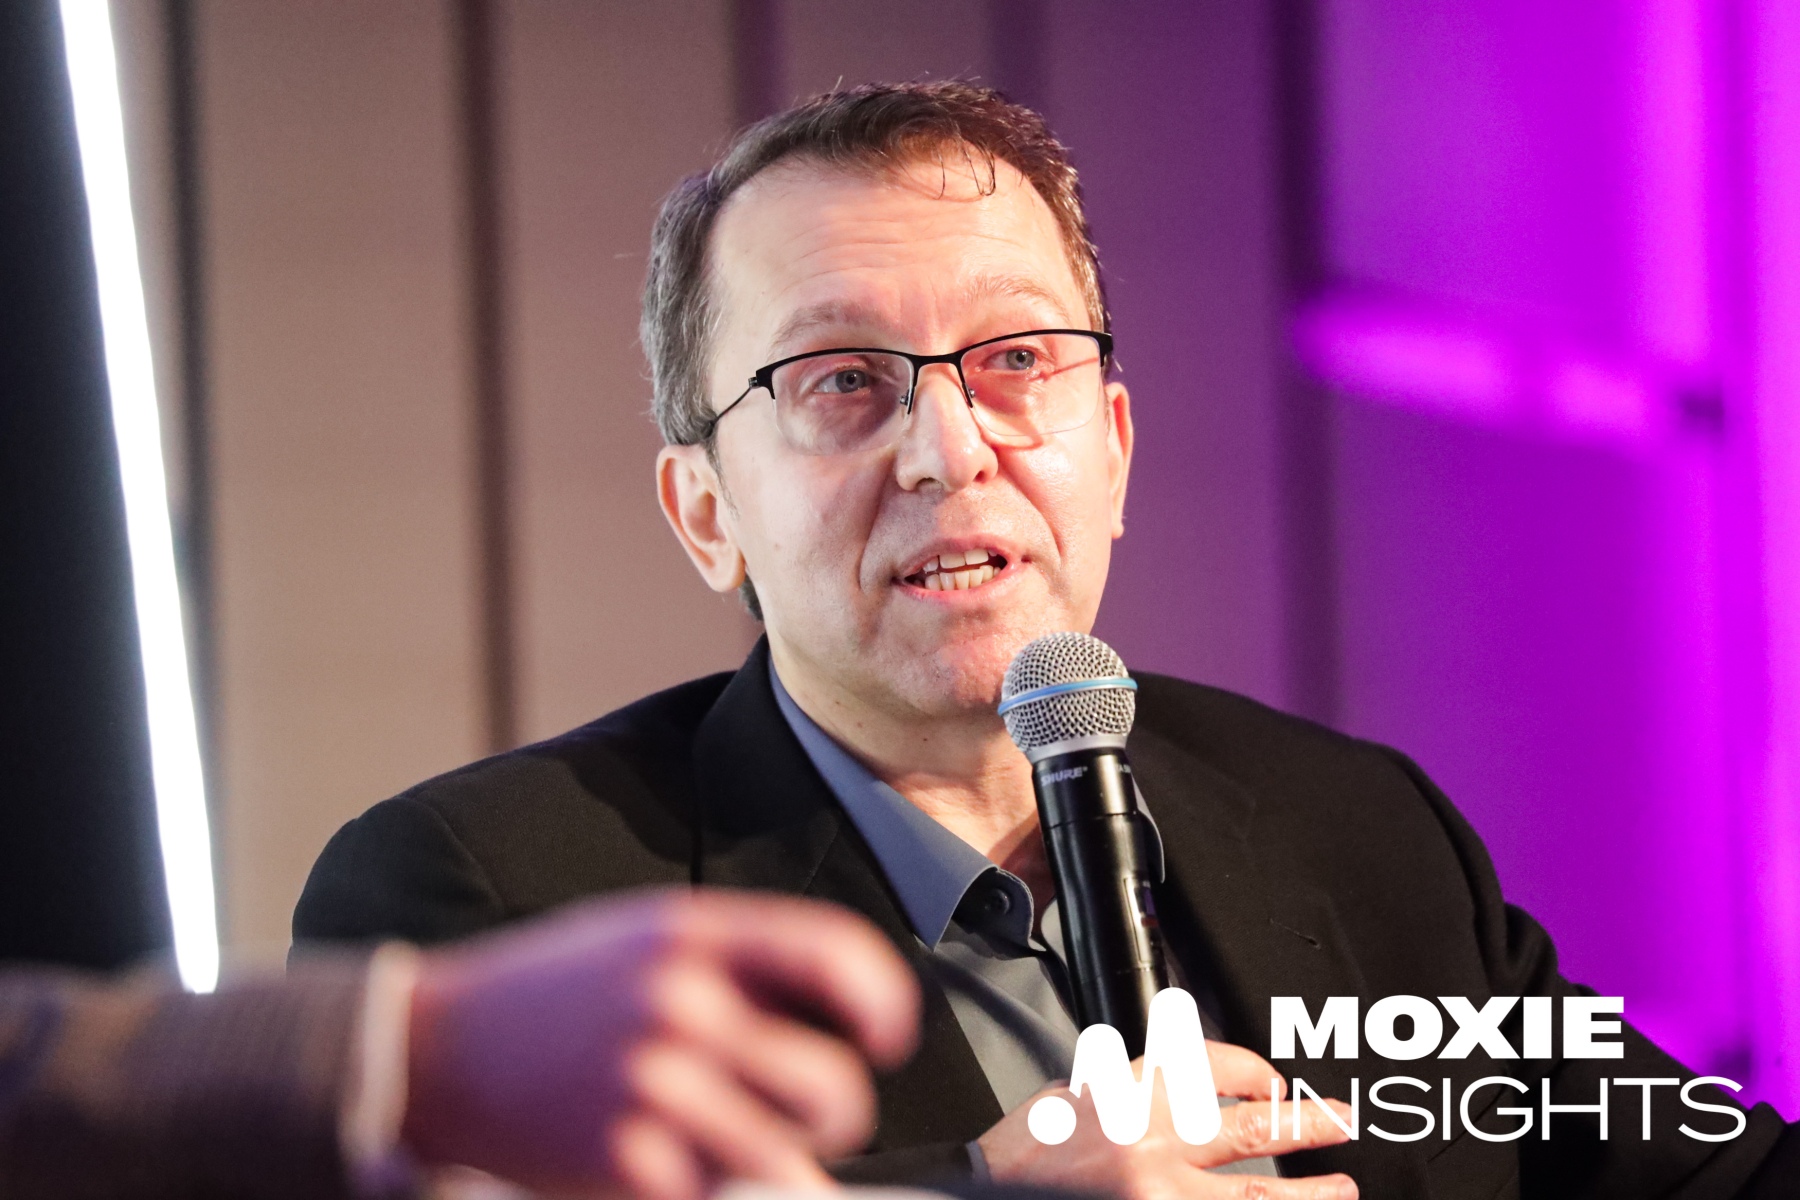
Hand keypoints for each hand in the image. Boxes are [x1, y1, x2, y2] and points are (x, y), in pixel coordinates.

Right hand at [401, 889, 918, 1199]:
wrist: (431, 1050)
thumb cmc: (551, 992)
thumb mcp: (642, 936)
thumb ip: (737, 959)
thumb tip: (839, 1004)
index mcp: (691, 936)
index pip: (835, 957)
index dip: (883, 1003)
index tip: (886, 1036)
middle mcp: (679, 1006)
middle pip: (832, 1081)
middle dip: (838, 1108)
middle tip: (812, 1110)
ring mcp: (651, 1089)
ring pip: (789, 1156)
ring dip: (792, 1162)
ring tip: (762, 1149)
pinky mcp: (623, 1166)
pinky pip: (721, 1195)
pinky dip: (721, 1191)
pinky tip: (691, 1169)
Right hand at [978, 1040, 1357, 1199]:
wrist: (990, 1192)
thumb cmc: (1029, 1150)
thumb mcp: (1081, 1090)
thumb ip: (1136, 1087)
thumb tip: (1192, 1091)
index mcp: (1131, 1092)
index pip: (1214, 1065)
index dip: (1256, 1071)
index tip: (1274, 1083)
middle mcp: (1152, 1142)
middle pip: (1253, 1130)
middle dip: (1306, 1127)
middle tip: (1341, 1124)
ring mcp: (1158, 1195)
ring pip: (1254, 1195)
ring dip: (1306, 1195)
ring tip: (1340, 1191)